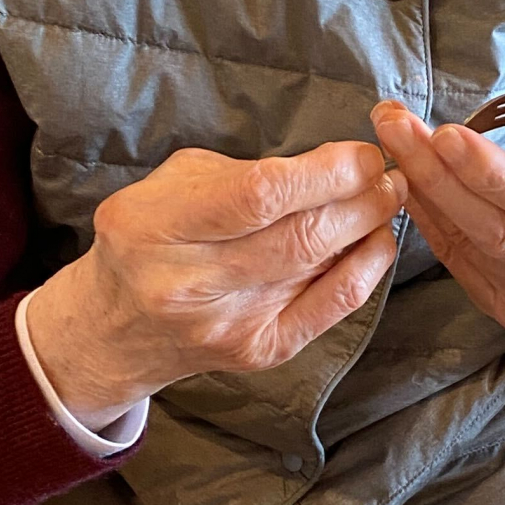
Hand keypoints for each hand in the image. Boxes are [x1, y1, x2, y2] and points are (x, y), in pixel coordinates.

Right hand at [24, 143, 405, 415]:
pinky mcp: (259, 352)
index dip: (324, 171)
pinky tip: (378, 241)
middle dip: (358, 196)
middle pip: (299, 234)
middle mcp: (189, 281)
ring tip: (388, 197)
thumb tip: (326, 165)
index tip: (360, 153)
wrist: (116, 329)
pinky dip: (366, 270)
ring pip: (318, 266)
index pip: (259, 196)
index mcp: (156, 226)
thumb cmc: (148, 238)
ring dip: (367, 225)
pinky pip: (330, 308)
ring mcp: (227, 323)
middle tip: (388, 172)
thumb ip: (242, 172)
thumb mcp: (170, 185)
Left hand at [370, 100, 504, 336]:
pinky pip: (459, 260)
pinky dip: (429, 217)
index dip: (494, 175)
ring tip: (395, 137)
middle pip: (497, 228)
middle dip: (438, 172)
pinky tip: (410, 177)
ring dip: (424, 188)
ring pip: (470, 245)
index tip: (447, 134)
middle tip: (396, 122)